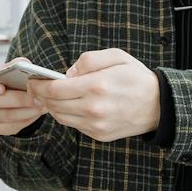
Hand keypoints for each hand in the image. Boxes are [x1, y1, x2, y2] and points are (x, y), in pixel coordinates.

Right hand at [0, 59, 47, 135]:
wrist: (13, 91)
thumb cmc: (7, 76)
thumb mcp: (9, 66)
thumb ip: (15, 63)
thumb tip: (22, 64)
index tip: (1, 88)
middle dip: (16, 99)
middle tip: (34, 96)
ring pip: (5, 116)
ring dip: (25, 110)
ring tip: (41, 103)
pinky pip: (12, 126)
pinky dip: (27, 119)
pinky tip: (37, 111)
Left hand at [33, 48, 160, 141]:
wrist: (159, 106)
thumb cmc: (136, 77)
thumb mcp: (116, 56)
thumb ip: (88, 60)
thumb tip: (67, 73)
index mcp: (97, 86)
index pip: (54, 89)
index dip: (38, 85)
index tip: (32, 80)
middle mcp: (94, 108)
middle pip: (53, 105)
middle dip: (40, 96)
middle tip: (35, 88)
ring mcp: (96, 125)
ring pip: (60, 117)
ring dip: (52, 107)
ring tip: (51, 96)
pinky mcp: (99, 135)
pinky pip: (74, 125)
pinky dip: (67, 115)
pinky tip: (69, 105)